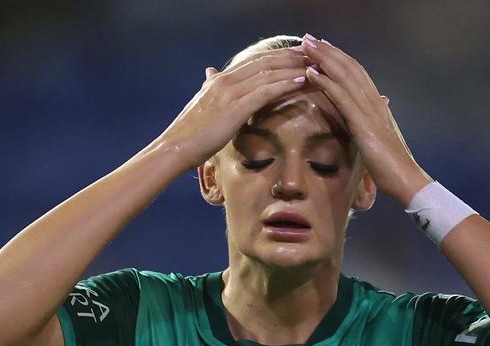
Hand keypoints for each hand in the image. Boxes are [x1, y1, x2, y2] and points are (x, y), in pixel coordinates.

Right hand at [160, 48, 312, 172]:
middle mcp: (225, 80)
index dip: (277, 56)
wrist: (176, 147)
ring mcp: (230, 93)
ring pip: (268, 73)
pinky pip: (265, 91)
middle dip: (290, 57)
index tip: (297, 54)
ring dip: (293, 68)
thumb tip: (210, 72)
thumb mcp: (201, 103)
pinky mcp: (235, 108)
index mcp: (219, 80)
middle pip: (264, 62)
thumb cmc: (190, 132)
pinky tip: (301, 81)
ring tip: (314, 65)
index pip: (254, 61)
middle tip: (312, 54)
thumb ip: (210, 87)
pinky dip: (285, 84)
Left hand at [299, 33, 432, 205]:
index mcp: (377, 105)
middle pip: (349, 68)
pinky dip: (326, 82)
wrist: (406, 180)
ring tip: (305, 48)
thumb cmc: (392, 165)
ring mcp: (370, 111)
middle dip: (328, 52)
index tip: (322, 47)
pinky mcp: (363, 124)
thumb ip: (376, 119)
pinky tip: (311, 73)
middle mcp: (374, 102)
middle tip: (308, 38)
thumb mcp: (382, 137)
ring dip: (323, 60)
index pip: (357, 73)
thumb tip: (380, 104)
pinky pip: (342, 97)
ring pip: (344, 77)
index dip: (339, 58)